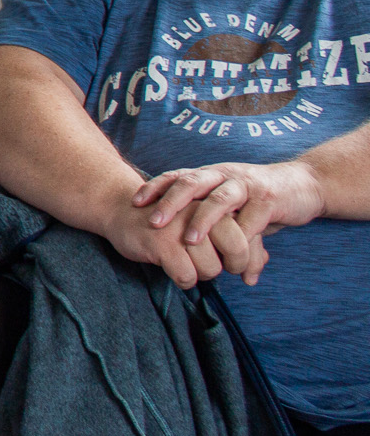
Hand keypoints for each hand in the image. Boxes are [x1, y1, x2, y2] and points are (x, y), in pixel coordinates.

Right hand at [94, 184, 247, 288]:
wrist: (121, 209)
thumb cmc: (168, 222)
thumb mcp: (204, 227)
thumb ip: (237, 244)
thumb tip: (258, 269)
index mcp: (215, 204)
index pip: (249, 237)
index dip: (244, 258)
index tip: (231, 263)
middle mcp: (202, 211)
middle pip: (237, 250)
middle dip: (230, 266)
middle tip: (211, 265)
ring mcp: (182, 226)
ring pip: (211, 268)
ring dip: (200, 273)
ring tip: (185, 262)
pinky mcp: (162, 242)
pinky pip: (186, 276)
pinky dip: (181, 279)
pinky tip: (170, 267)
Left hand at [129, 160, 325, 285]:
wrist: (302, 185)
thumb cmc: (255, 199)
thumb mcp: (227, 204)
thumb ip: (203, 218)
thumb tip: (177, 246)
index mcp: (210, 175)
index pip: (176, 176)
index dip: (154, 188)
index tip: (134, 203)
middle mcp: (224, 176)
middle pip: (192, 184)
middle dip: (170, 203)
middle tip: (153, 222)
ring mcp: (247, 186)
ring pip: (220, 200)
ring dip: (202, 221)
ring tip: (188, 240)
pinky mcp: (269, 200)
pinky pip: (253, 220)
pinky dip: (242, 239)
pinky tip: (234, 259)